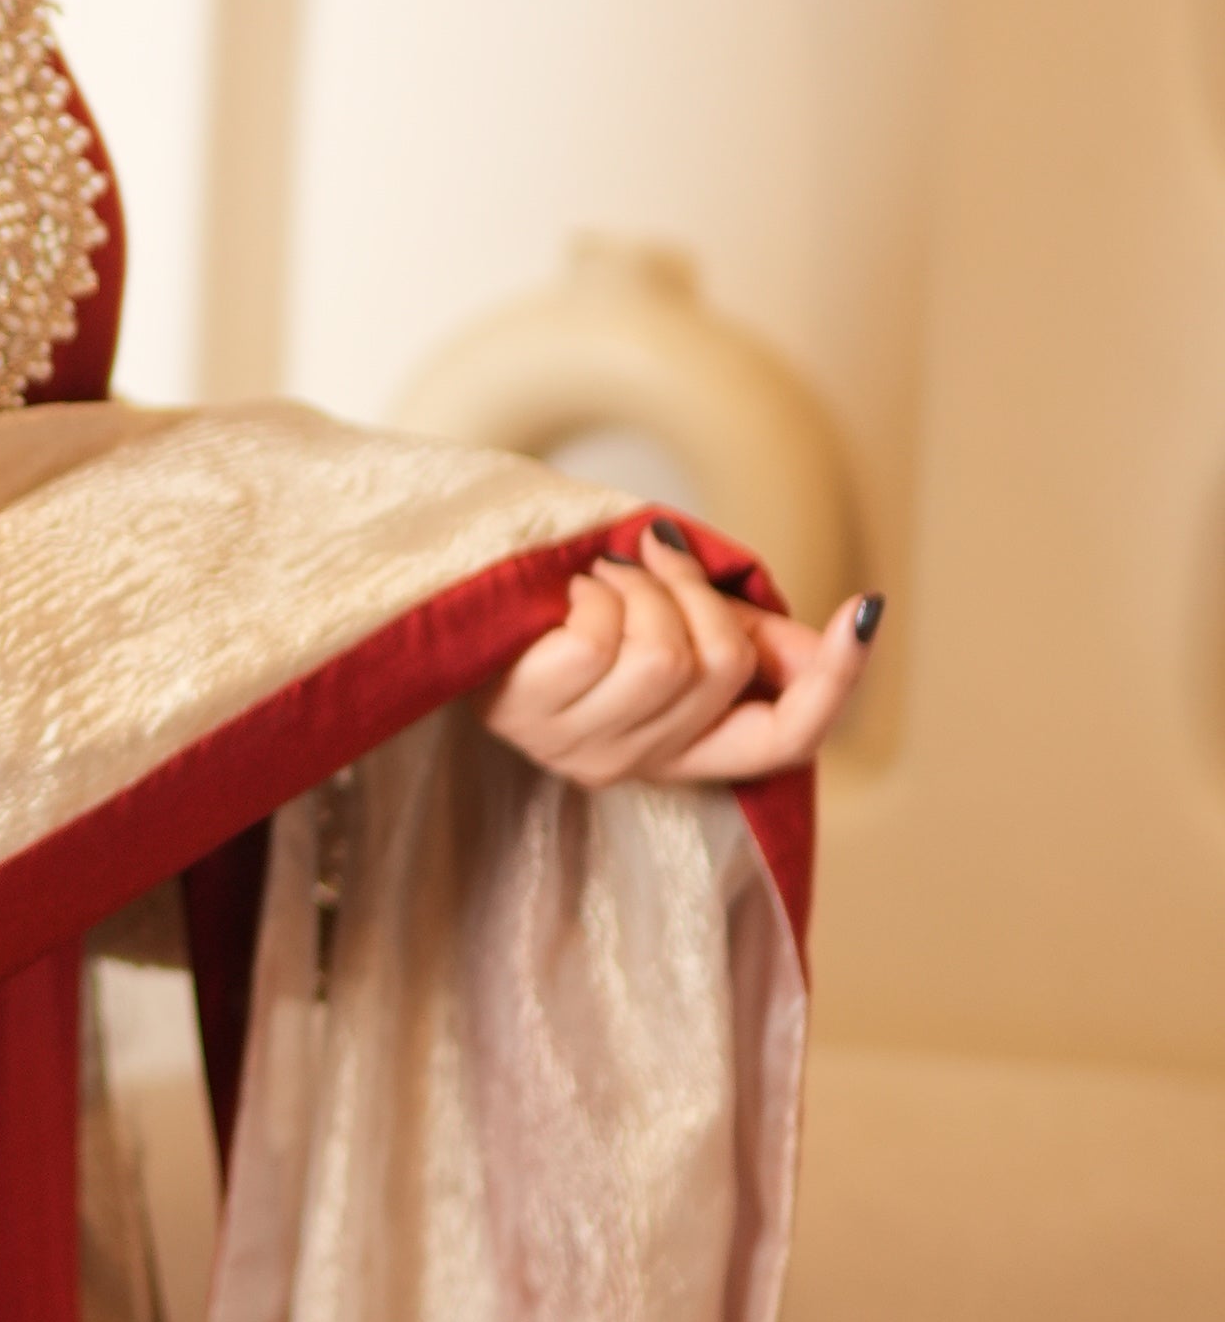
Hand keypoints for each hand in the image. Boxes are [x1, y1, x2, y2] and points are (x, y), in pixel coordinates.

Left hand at [483, 521, 880, 787]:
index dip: (836, 682)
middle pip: (722, 669)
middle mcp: (637, 764)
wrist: (458, 608)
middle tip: (653, 557)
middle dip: (695, 590)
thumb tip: (853, 628)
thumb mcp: (676, 620)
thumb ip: (753, 634)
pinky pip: (600, 639)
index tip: (864, 610)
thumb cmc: (569, 611)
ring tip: (602, 577)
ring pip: (665, 657)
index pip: (786, 740)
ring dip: (639, 587)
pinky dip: (591, 592)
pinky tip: (565, 595)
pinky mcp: (528, 718)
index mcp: (684, 749)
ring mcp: (580, 750)